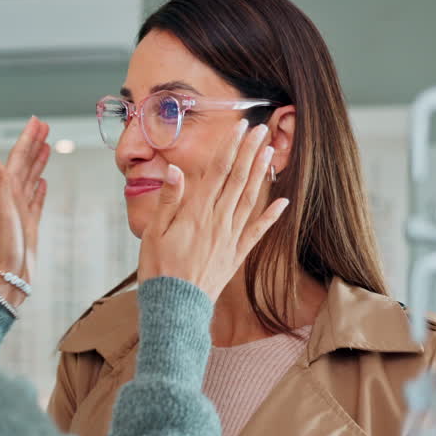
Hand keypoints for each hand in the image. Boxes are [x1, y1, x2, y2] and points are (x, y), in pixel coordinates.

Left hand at [0, 116, 50, 305]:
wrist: (8, 275)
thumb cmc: (5, 245)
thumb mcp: (2, 209)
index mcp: (7, 191)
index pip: (18, 158)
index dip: (27, 138)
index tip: (37, 121)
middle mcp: (13, 197)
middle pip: (26, 164)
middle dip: (34, 144)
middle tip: (44, 126)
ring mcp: (22, 210)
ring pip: (32, 179)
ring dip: (38, 162)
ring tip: (46, 146)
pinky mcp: (30, 224)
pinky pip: (36, 201)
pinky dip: (39, 189)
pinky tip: (43, 183)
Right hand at [137, 120, 288, 301]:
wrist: (174, 308)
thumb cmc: (158, 270)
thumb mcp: (153, 233)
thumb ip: (168, 201)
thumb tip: (176, 170)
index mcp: (196, 214)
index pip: (217, 173)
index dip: (230, 148)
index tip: (241, 127)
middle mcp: (217, 222)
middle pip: (237, 180)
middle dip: (250, 153)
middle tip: (263, 130)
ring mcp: (230, 239)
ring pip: (249, 200)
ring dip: (261, 174)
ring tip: (270, 152)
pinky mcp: (236, 255)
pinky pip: (257, 232)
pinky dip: (271, 216)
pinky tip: (282, 201)